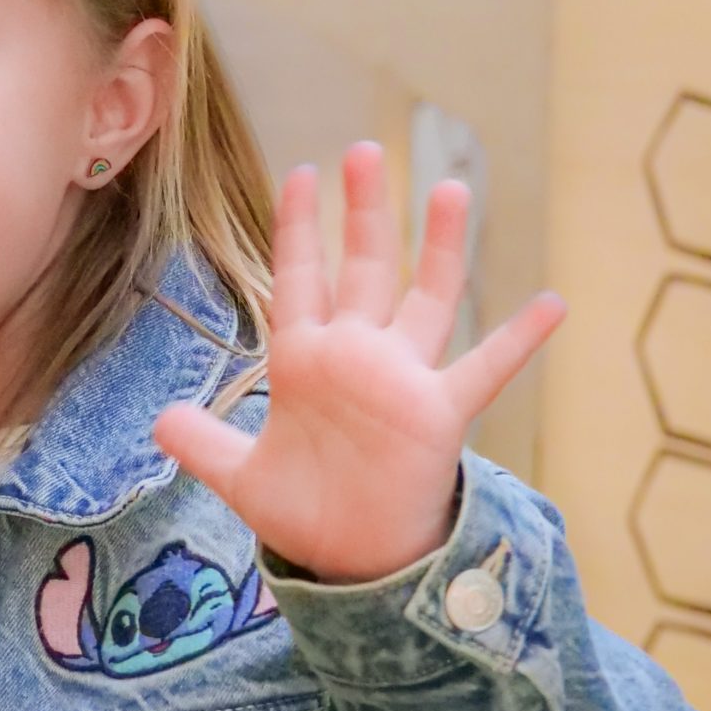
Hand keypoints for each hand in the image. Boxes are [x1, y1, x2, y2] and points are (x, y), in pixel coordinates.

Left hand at [153, 143, 564, 582]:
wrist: (354, 558)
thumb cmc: (306, 510)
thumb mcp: (241, 476)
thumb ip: (203, 443)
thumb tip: (158, 423)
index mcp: (305, 360)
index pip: (299, 278)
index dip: (298, 228)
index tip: (300, 174)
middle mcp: (357, 356)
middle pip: (363, 268)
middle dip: (363, 213)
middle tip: (364, 152)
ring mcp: (402, 379)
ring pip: (426, 297)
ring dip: (438, 246)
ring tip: (449, 186)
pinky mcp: (438, 413)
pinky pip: (486, 369)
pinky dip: (519, 339)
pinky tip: (552, 304)